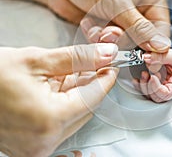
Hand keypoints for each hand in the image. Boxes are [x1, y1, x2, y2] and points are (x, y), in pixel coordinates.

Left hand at [0, 0, 170, 51]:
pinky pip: (106, 43)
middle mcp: (137, 10)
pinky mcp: (104, 27)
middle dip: (124, 40)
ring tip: (98, 26)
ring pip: (122, 43)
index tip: (150, 60)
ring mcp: (120, 20)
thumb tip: (161, 46)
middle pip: (142, 40)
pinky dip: (96, 36)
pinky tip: (88, 23)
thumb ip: (140, 28)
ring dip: (108, 39)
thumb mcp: (119, 4)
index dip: (156, 46)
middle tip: (112, 33)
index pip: (161, 29)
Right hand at [0, 43, 118, 156]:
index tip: (110, 64)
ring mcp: (37, 148)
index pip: (93, 98)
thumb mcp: (37, 60)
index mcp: (48, 119)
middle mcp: (44, 141)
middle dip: (89, 84)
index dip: (105, 78)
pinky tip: (55, 87)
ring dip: (76, 94)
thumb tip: (106, 53)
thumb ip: (78, 58)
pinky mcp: (31, 147)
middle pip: (86, 109)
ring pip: (74, 117)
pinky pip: (59, 124)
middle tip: (89, 64)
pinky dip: (63, 105)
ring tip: (64, 73)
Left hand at [134, 49, 171, 102]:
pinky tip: (136, 79)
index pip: (166, 93)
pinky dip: (138, 85)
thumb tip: (147, 57)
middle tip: (146, 73)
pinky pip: (143, 89)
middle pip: (155, 96)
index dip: (157, 87)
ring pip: (148, 94)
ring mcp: (159, 89)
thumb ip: (161, 57)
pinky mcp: (152, 86)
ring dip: (143, 84)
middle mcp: (166, 90)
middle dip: (148, 86)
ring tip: (144, 73)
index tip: (153, 76)